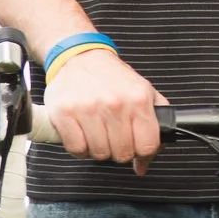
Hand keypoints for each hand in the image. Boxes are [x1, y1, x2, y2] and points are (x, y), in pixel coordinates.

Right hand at [46, 48, 164, 174]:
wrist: (80, 56)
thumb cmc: (111, 78)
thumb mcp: (143, 92)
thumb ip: (154, 125)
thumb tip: (146, 161)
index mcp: (138, 99)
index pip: (147, 146)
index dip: (142, 153)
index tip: (135, 147)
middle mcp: (115, 104)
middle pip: (122, 154)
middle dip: (118, 150)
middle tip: (112, 136)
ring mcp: (88, 109)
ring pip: (99, 154)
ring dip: (97, 148)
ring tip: (96, 132)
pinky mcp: (64, 113)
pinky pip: (76, 149)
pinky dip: (79, 147)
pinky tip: (82, 133)